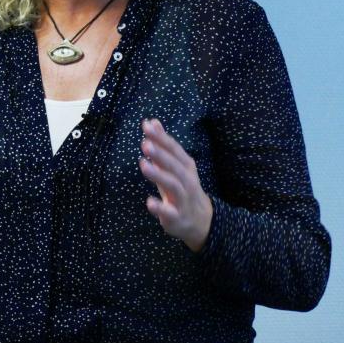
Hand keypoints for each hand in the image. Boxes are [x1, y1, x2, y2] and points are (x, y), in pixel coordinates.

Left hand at [139, 118, 213, 251]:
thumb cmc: (182, 188)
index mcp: (186, 166)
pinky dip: (160, 208)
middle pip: (175, 166)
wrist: (200, 220)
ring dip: (158, 175)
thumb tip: (152, 122)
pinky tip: (149, 202)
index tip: (147, 126)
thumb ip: (162, 145)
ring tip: (143, 164)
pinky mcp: (177, 217)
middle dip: (161, 154)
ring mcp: (183, 199)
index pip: (174, 149)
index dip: (162, 138)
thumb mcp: (174, 166)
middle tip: (145, 143)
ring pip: (173, 186)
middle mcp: (187, 181)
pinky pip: (170, 212)